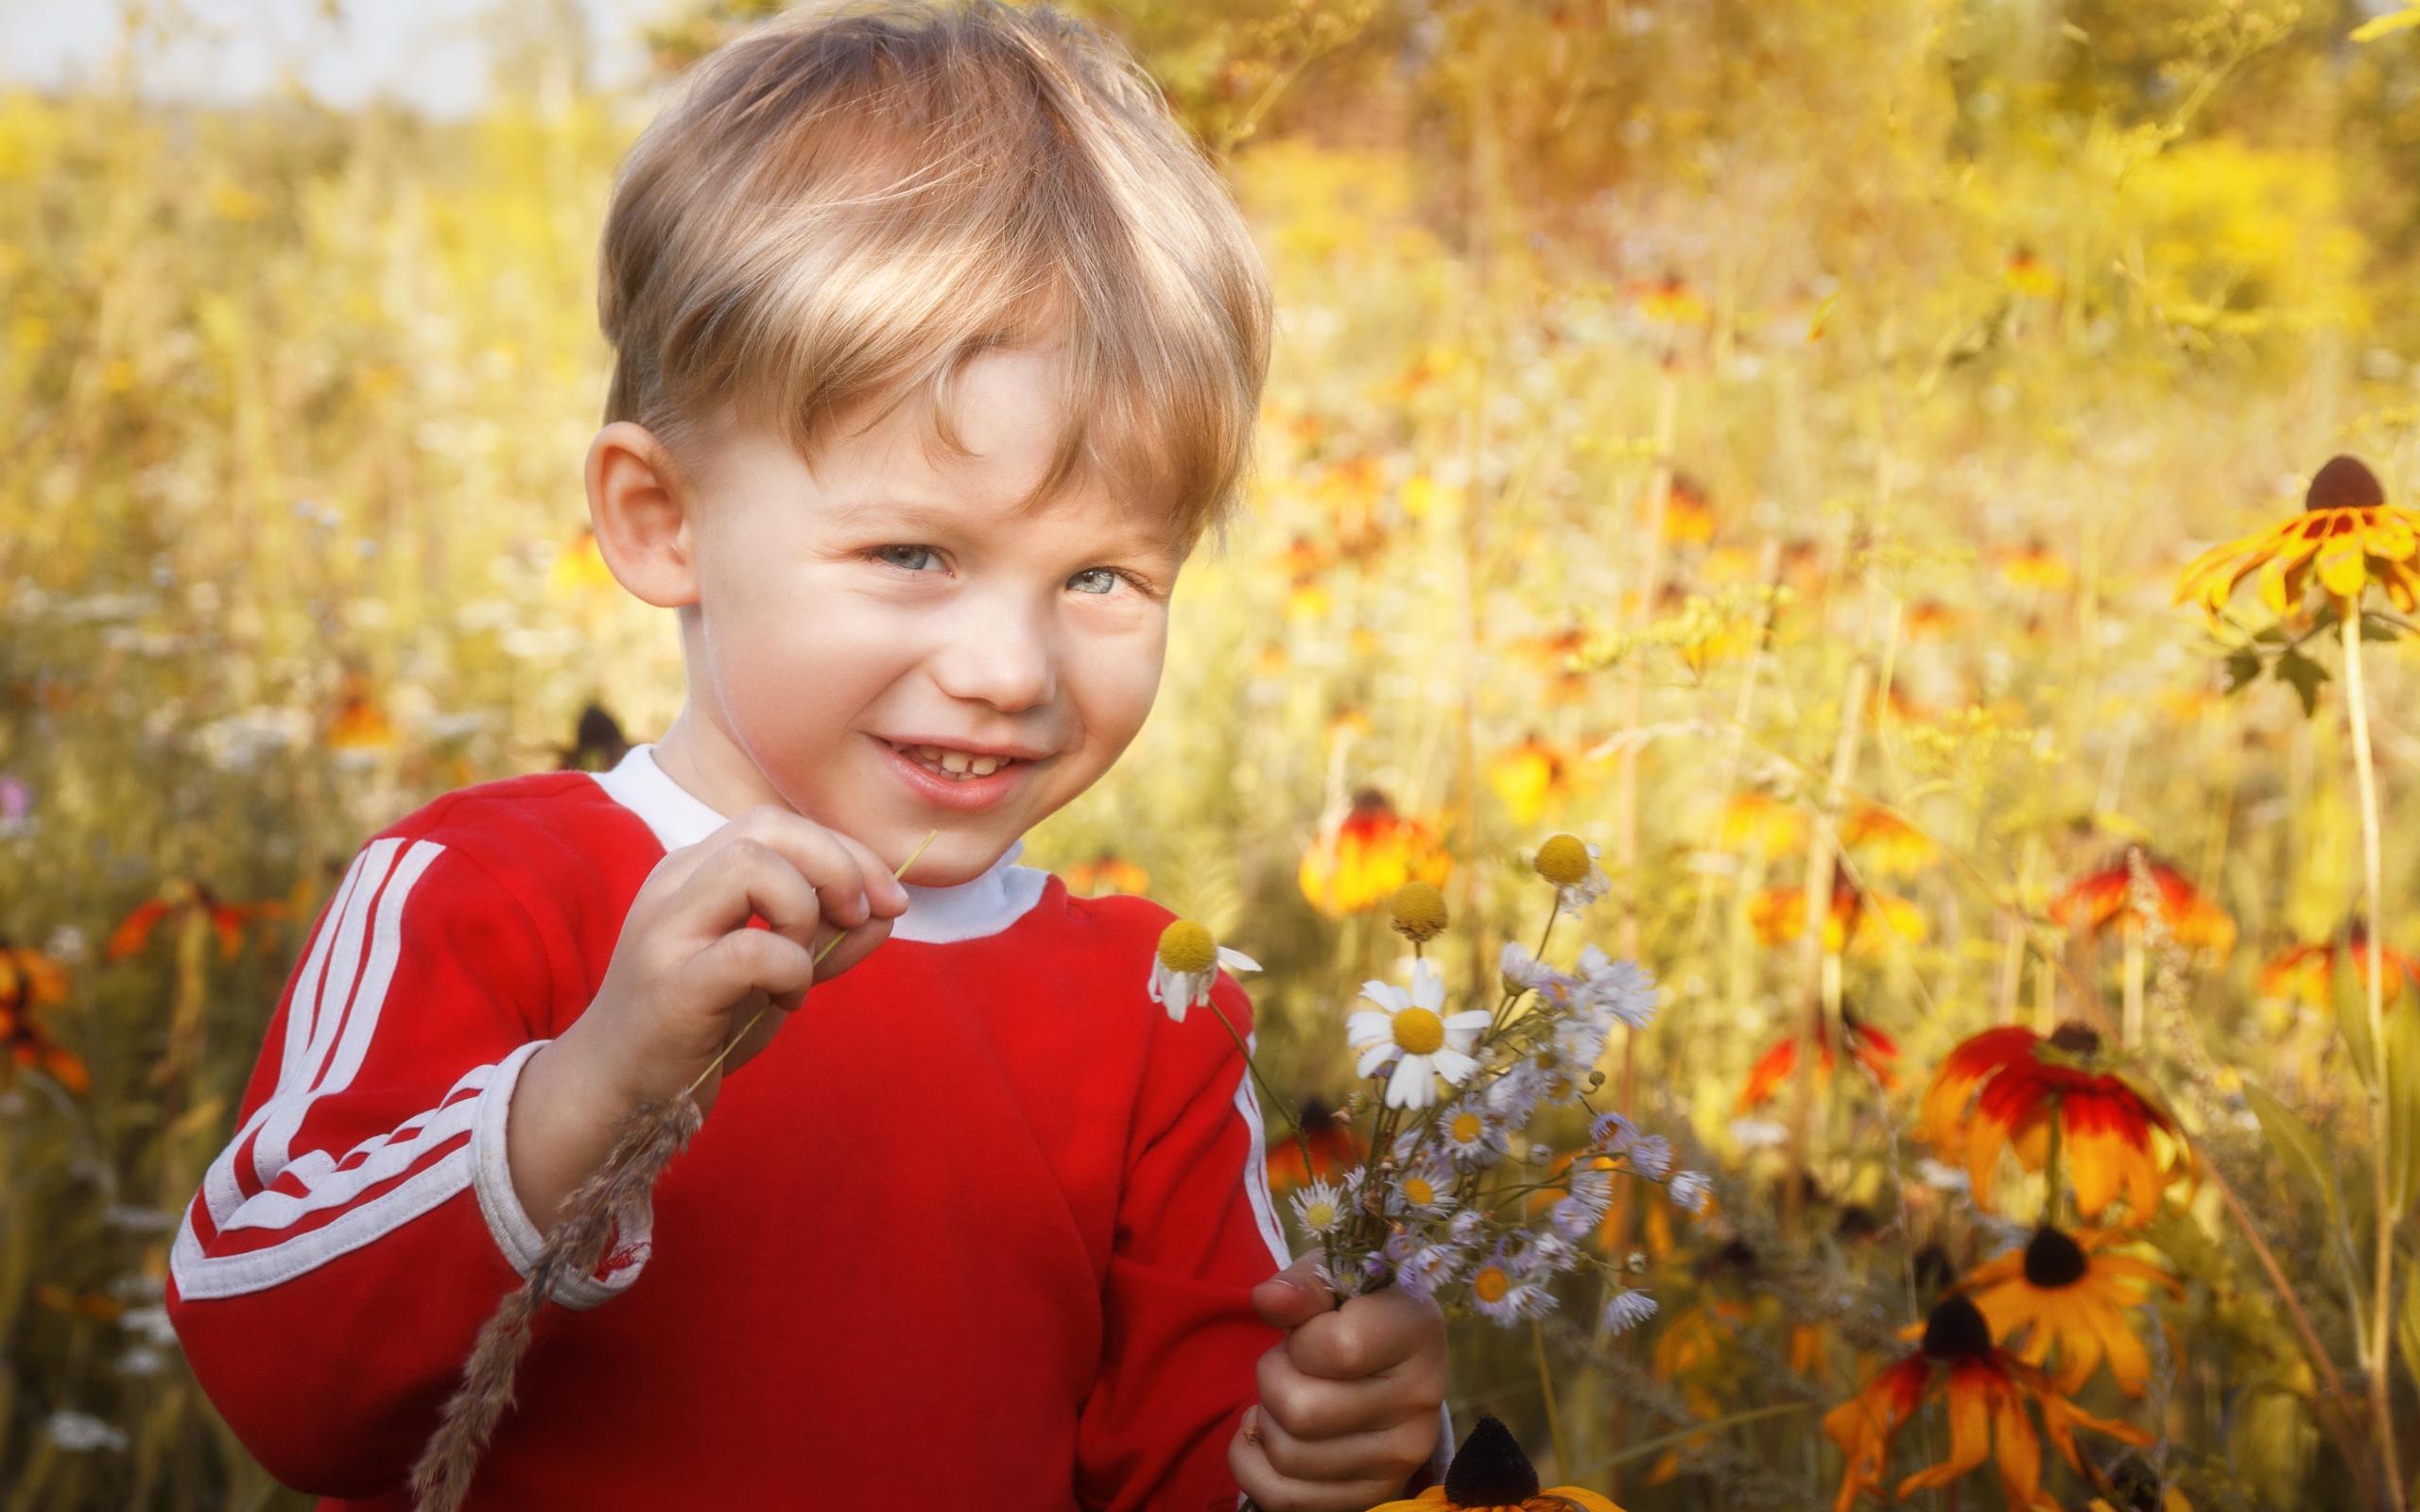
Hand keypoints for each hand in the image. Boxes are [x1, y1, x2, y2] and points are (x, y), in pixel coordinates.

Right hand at [508, 808, 909, 1220]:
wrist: (617, 1092)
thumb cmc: (697, 1026)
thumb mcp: (773, 973)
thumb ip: (826, 939)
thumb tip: (890, 911)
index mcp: (693, 872)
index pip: (778, 824)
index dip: (846, 851)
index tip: (889, 899)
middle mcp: (673, 887)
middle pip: (767, 827)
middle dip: (838, 864)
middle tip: (861, 916)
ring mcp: (665, 932)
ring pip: (753, 868)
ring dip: (804, 913)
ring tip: (802, 965)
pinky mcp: (670, 987)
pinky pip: (752, 950)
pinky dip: (791, 969)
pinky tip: (784, 1001)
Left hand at [1229, 1254, 1447, 1511]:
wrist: (1390, 1366)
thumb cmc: (1353, 1312)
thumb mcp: (1335, 1282)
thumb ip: (1303, 1285)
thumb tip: (1267, 1300)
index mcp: (1418, 1332)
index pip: (1336, 1348)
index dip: (1300, 1338)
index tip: (1309, 1331)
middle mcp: (1421, 1399)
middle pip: (1300, 1410)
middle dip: (1271, 1379)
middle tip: (1288, 1365)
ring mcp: (1400, 1457)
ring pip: (1287, 1455)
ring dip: (1266, 1421)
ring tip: (1289, 1396)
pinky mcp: (1372, 1494)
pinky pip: (1281, 1496)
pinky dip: (1253, 1463)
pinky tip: (1270, 1436)